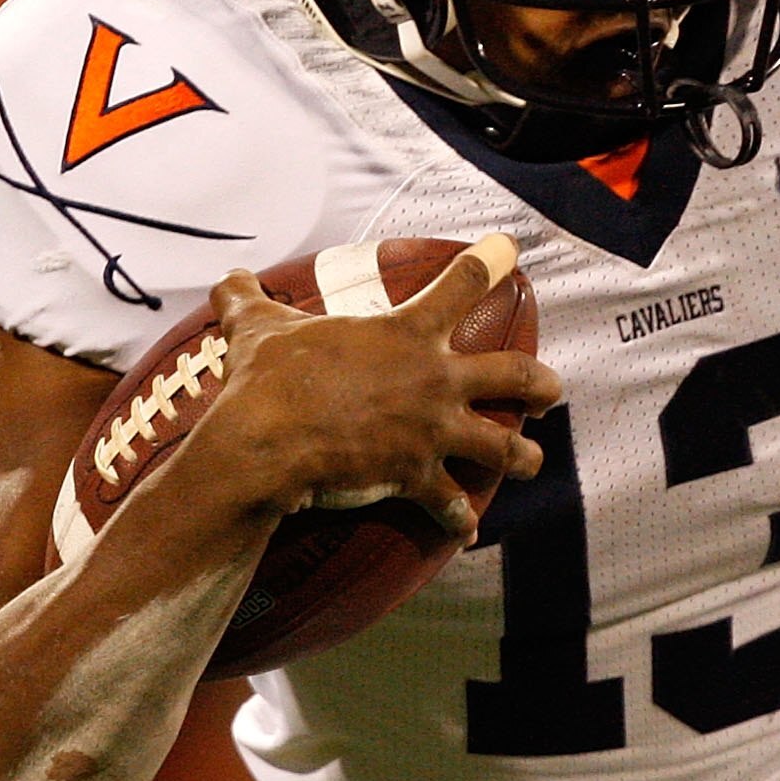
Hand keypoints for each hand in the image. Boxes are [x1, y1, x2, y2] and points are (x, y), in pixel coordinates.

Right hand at [196, 236, 562, 540]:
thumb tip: (227, 280)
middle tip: (552, 388)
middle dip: (540, 383)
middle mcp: (436, 380)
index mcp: (407, 332)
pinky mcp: (417, 477)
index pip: (462, 283)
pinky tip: (466, 531)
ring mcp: (433, 432)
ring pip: (503, 446)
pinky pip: (451, 504)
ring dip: (522, 456)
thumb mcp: (257, 327)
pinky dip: (459, 519)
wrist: (269, 441)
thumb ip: (249, 300)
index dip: (491, 261)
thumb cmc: (268, 378)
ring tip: (532, 460)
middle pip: (514, 375)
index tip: (511, 249)